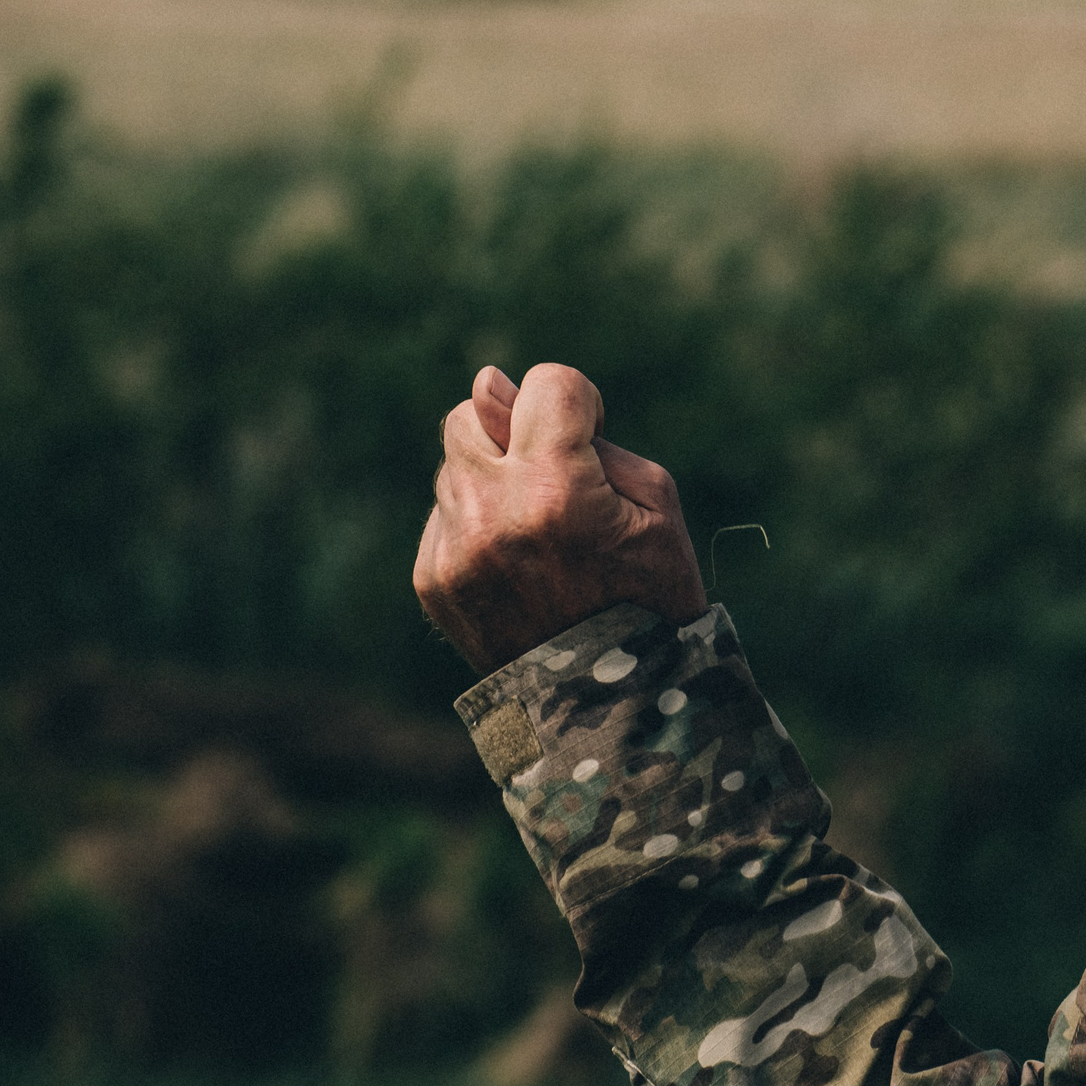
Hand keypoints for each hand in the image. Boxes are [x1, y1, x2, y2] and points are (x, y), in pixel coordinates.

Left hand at [413, 363, 706, 672]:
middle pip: (474, 413)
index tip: (593, 441)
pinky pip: (444, 514)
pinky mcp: (432, 579)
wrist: (611, 701)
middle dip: (515, 429)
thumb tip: (493, 384)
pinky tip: (517, 563)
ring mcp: (454, 550)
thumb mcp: (653, 503)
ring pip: (455, 463)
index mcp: (556, 489)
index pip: (546, 385)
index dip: (579, 406)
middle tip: (554, 478)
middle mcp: (492, 514)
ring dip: (495, 478)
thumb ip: (581, 432)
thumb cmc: (650, 592)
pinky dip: (477, 522)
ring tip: (539, 533)